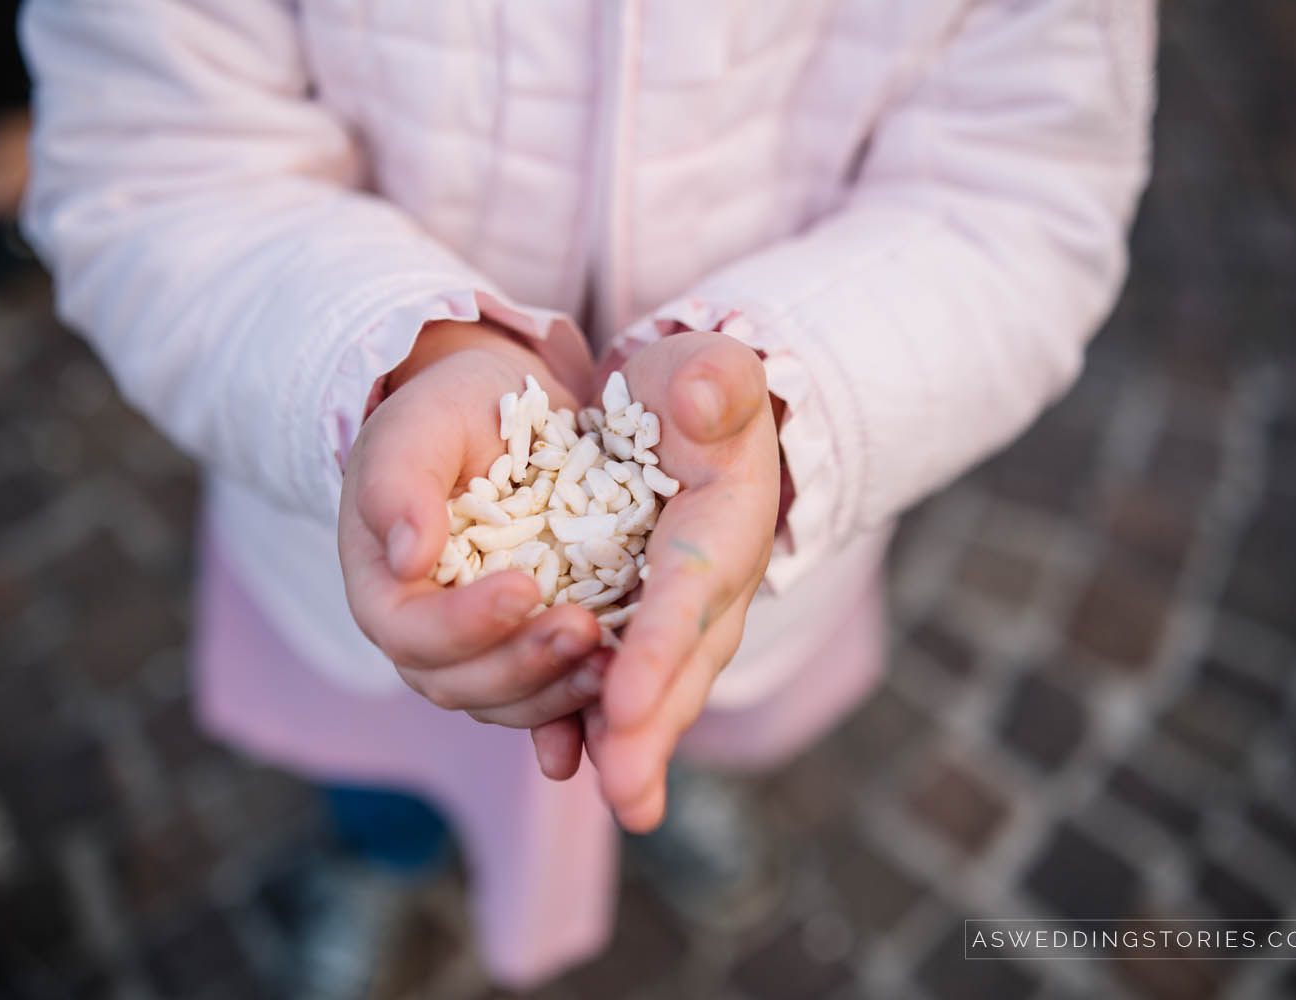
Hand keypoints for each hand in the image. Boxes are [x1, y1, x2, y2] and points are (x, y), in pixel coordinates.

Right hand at [337, 320, 603, 760]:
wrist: (499, 413)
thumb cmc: (447, 415)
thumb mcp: (419, 428)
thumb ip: (401, 484)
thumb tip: (406, 557)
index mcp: (385, 586)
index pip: (411, 631)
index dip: (463, 623)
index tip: (523, 588)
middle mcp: (427, 633)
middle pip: (460, 682)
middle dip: (524, 664)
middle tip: (586, 629)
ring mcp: (480, 650)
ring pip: (509, 700)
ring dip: (559, 690)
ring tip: (615, 660)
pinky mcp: (530, 649)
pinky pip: (548, 697)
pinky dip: (579, 706)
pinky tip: (618, 691)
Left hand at [578, 332, 780, 830]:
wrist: (699, 415)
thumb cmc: (701, 390)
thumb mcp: (712, 367)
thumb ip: (717, 377)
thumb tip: (703, 398)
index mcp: (727, 526)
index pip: (690, 591)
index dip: (658, 645)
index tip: (620, 698)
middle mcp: (713, 588)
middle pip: (683, 666)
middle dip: (651, 729)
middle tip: (625, 795)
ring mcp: (682, 617)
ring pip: (660, 689)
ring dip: (634, 746)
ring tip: (614, 798)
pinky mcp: (647, 628)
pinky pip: (627, 684)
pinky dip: (602, 726)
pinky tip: (568, 765)